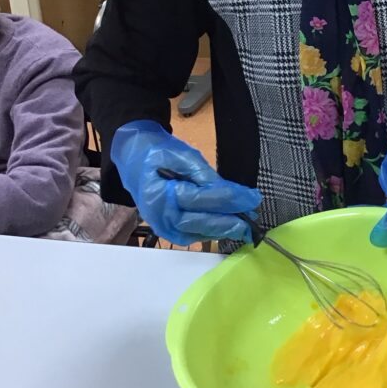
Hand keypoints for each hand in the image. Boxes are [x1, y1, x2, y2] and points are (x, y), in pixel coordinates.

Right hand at [111, 120, 261, 245]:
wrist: (134, 159)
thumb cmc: (158, 153)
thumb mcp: (182, 155)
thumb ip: (203, 175)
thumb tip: (228, 191)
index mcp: (160, 192)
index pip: (200, 199)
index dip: (228, 200)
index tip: (251, 199)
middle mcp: (159, 214)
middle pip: (198, 222)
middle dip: (228, 222)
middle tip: (252, 221)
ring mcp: (161, 225)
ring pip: (196, 232)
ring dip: (222, 230)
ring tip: (245, 225)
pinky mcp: (167, 229)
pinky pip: (192, 234)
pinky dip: (210, 231)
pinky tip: (227, 227)